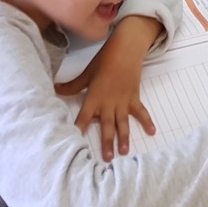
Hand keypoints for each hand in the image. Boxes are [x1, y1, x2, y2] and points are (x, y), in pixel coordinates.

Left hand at [55, 17, 161, 160]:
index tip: (75, 143)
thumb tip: (55, 89)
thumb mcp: (86, 74)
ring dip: (124, 137)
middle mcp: (108, 102)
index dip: (79, 129)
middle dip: (107, 142)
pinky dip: (147, 121)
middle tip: (107, 158)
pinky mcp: (134, 98)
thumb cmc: (103, 61)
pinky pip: (141, 112)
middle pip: (107, 125)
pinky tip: (152, 131)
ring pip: (123, 123)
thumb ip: (72, 86)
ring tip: (124, 152)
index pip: (84, 117)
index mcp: (94, 97)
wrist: (125, 49)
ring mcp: (123, 101)